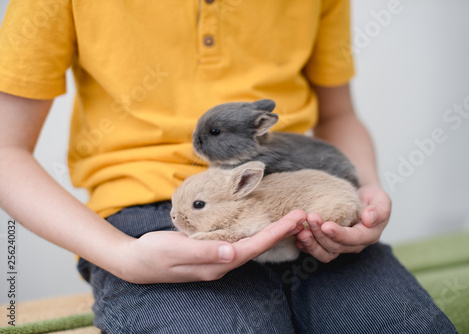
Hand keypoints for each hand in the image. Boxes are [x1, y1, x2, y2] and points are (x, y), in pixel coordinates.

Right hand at [114, 210, 306, 283]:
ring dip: (271, 231)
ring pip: (251, 244)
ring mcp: (216, 258)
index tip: (295, 219)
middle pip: (258, 246)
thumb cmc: (154, 254)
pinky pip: (239, 241)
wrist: (134, 261)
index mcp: (217, 264)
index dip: (276, 233)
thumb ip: (204, 252)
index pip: (253, 248)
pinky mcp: (211, 250)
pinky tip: (260, 223)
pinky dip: (254, 231)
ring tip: (289, 218)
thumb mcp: (176, 250)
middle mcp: (221, 263)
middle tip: (302, 215)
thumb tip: (232, 253)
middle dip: (280, 231)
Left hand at [295, 184, 390, 262]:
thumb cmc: (371, 198)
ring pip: (324, 252)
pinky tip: (296, 236)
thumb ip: (380, 209)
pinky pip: (316, 250)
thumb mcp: (381, 198)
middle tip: (310, 218)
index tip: (326, 225)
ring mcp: (339, 246)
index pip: (353, 239)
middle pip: (335, 246)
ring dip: (311, 243)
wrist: (360, 199)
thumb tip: (369, 219)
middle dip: (321, 234)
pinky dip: (305, 246)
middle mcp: (353, 245)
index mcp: (368, 235)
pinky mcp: (327, 244)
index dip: (339, 234)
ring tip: (300, 231)